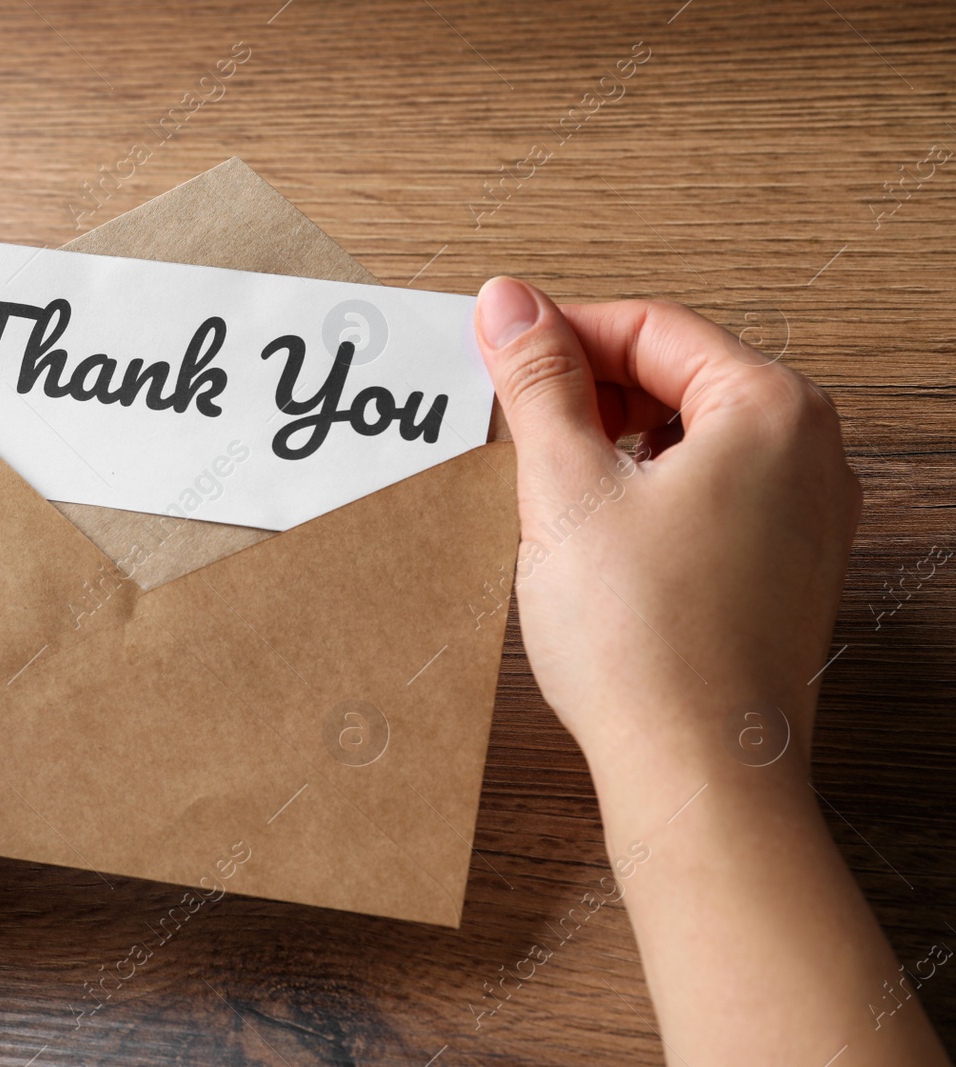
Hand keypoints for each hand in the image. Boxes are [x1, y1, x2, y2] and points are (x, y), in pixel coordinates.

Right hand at [473, 278, 947, 1065]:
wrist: (698, 773)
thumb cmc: (647, 640)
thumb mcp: (566, 488)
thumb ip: (536, 383)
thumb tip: (508, 302)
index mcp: (772, 411)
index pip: (650, 328)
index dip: (559, 332)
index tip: (492, 347)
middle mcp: (808, 456)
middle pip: (676, 379)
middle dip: (584, 391)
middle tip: (507, 420)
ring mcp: (803, 519)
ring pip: (685, 442)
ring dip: (607, 446)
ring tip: (541, 485)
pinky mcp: (779, 573)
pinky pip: (703, 498)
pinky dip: (640, 495)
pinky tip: (587, 536)